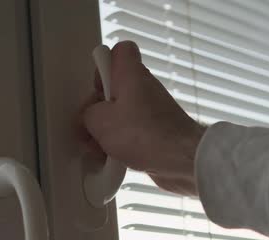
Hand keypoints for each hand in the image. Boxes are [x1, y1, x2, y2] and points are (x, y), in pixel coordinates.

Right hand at [79, 41, 205, 195]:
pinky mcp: (157, 130)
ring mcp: (152, 109)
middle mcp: (144, 87)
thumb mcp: (99, 121)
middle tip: (92, 125)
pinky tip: (114, 157)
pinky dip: (121, 142)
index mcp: (130, 74)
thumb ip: (87, 115)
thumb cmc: (146, 134)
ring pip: (122, 113)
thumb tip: (88, 120)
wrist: (181, 159)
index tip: (95, 86)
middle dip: (99, 109)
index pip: (119, 51)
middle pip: (115, 88)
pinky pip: (132, 131)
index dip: (103, 66)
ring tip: (101, 148)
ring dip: (108, 130)